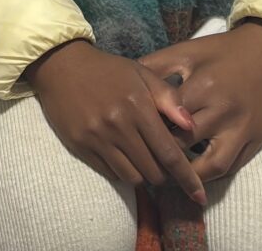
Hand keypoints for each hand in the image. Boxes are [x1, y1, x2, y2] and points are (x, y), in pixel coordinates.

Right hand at [26, 40, 205, 204]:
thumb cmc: (108, 70)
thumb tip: (191, 125)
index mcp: (138, 106)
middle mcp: (118, 125)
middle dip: (164, 175)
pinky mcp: (80, 146)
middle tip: (164, 166)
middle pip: (152, 171)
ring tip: (144, 163)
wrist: (62, 66)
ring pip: (131, 177)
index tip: (200, 195)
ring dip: (143, 176)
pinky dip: (121, 171)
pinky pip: (109, 173)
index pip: (170, 153)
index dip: (187, 178)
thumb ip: (169, 98)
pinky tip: (122, 157)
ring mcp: (97, 137)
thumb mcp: (142, 73)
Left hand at [137, 21, 261, 182]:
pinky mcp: (256, 141)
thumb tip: (124, 82)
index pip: (167, 119)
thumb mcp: (187, 51)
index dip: (147, 130)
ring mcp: (242, 130)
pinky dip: (212, 175)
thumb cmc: (223, 50)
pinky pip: (232, 167)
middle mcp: (223, 112)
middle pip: (185, 145)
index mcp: (203, 87)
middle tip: (142, 164)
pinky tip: (194, 176)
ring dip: (189, 176)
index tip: (130, 138)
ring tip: (168, 179)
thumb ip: (155, 66)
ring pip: (211, 166)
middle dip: (162, 157)